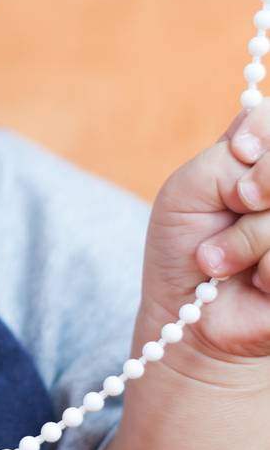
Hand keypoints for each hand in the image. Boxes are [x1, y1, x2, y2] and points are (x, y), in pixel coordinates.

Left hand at [136, 100, 269, 381]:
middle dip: (256, 187)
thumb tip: (259, 161)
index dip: (264, 133)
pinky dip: (263, 271)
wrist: (188, 315)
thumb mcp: (190, 189)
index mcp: (266, 156)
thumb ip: (229, 160)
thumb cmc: (187, 245)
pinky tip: (254, 282)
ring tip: (224, 259)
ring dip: (247, 241)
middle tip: (236, 206)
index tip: (239, 154)